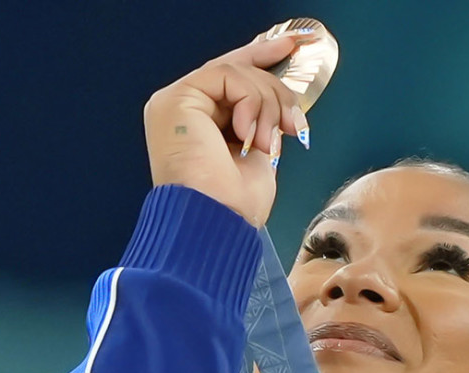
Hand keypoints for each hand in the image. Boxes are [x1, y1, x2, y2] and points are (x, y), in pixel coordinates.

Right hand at [143, 33, 308, 226]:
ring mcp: (174, 103)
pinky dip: (250, 102)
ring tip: (266, 142)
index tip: (289, 51)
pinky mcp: (176, 99)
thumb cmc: (233, 206)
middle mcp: (180, 110)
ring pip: (236, 72)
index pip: (228, 80)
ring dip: (266, 105)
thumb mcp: (258, 155)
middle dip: (274, 88)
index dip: (260, 59)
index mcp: (194, 125)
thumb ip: (262, 124)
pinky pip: (227, 75)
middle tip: (294, 122)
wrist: (217, 224)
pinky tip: (248, 135)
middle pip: (235, 72)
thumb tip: (282, 110)